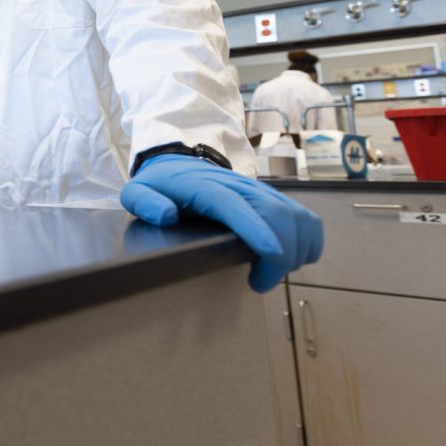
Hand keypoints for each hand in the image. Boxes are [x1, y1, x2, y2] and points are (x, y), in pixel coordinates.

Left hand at [121, 154, 322, 292]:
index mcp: (205, 186)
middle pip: (277, 213)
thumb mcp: (138, 191)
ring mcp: (261, 191)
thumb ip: (144, 202)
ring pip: (297, 217)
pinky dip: (307, 242)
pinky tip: (287, 258)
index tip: (272, 257)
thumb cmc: (161, 185)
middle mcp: (239, 186)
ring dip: (296, 250)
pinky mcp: (274, 198)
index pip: (237, 206)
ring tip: (270, 271)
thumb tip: (166, 216)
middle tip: (260, 281)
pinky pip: (306, 220)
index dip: (258, 230)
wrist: (178, 164)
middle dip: (281, 254)